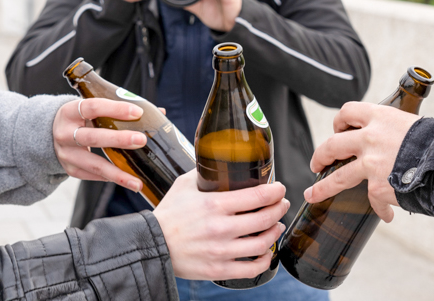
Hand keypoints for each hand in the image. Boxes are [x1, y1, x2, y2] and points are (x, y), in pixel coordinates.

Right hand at [53, 99, 145, 191]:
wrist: (49, 133)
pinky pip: (93, 176)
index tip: (137, 112)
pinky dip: (111, 178)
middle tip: (141, 140)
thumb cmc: (79, 118)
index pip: (92, 107)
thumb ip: (118, 109)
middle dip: (119, 139)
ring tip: (138, 181)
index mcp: (69, 111)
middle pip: (93, 137)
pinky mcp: (70, 169)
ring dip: (118, 172)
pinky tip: (128, 181)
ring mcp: (66, 154)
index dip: (115, 109)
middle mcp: (65, 133)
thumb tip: (158, 112)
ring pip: (94, 164)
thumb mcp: (90, 108)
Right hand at [154, 172, 287, 280]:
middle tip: (281, 204)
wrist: (152, 243)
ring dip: (275, 232)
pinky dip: (264, 260)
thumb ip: (204, 174)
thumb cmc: (168, 213)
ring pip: (262, 243)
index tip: (279, 188)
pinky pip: (251, 268)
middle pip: (265, 218)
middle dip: (279, 209)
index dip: (275, 191)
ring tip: (276, 225)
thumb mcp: (183, 185)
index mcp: (214, 204)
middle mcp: (221, 228)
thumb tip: (219, 163)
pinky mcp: (218, 270)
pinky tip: (265, 252)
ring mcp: (221, 251)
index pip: (257, 196)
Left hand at [304, 102, 419, 221]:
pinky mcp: (377, 186)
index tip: (338, 130)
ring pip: (337, 177)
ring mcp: (370, 163)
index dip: (339, 121)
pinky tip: (386, 214)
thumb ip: (393, 132)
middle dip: (320, 156)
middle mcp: (369, 138)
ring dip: (322, 187)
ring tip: (312, 194)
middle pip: (332, 145)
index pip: (348, 111)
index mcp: (379, 118)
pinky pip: (373, 200)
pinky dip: (380, 208)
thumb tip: (388, 143)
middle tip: (317, 164)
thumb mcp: (412, 125)